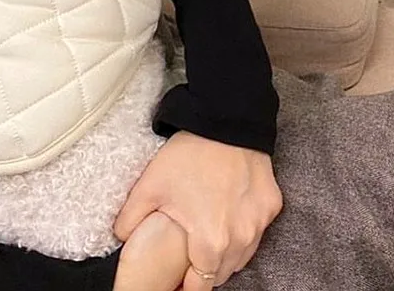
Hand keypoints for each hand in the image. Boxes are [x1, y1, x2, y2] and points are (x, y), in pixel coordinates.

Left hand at [114, 131, 281, 288]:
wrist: (228, 120)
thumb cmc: (192, 153)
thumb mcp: (150, 186)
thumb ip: (129, 220)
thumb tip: (122, 238)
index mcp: (211, 242)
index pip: (199, 288)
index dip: (184, 289)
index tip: (175, 283)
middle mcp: (241, 238)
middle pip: (220, 274)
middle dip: (203, 271)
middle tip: (188, 255)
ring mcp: (260, 221)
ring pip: (242, 255)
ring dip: (225, 254)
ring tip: (208, 235)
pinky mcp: (272, 204)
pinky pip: (257, 231)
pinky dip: (244, 230)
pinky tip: (230, 213)